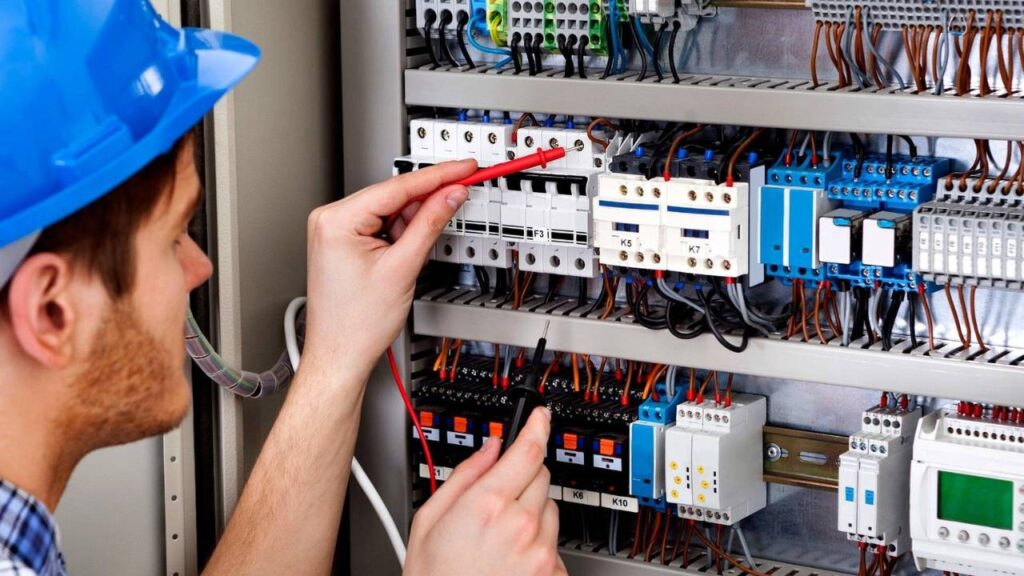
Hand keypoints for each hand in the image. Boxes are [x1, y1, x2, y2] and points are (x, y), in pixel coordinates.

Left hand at [302, 160, 475, 376]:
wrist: (341, 355)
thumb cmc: (356, 324)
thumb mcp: (403, 267)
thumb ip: (430, 224)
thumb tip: (450, 195)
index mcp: (336, 220)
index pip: (397, 187)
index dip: (438, 176)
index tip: (464, 168)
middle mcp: (329, 220)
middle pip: (393, 196)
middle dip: (428, 200)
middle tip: (462, 192)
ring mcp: (334, 231)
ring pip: (389, 211)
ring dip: (413, 223)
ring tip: (417, 254)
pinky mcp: (342, 243)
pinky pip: (380, 226)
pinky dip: (401, 234)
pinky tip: (409, 251)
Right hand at [405, 408, 565, 575]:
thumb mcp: (428, 522)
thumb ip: (463, 477)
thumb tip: (487, 449)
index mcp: (487, 505)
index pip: (527, 450)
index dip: (537, 426)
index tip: (542, 416)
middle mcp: (521, 525)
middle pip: (541, 476)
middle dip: (523, 478)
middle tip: (496, 501)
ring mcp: (541, 553)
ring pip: (549, 510)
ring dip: (532, 514)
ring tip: (498, 540)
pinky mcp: (553, 575)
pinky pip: (554, 545)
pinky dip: (539, 547)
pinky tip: (510, 563)